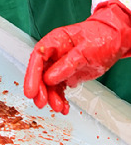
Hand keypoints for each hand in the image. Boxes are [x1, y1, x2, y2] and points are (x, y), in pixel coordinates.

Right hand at [24, 0, 130, 114]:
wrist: (113, 40)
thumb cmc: (99, 37)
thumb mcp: (84, 50)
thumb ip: (67, 64)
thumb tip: (49, 78)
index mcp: (55, 41)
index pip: (38, 58)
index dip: (32, 75)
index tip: (31, 90)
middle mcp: (55, 54)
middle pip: (41, 73)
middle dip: (40, 89)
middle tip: (41, 102)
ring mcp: (61, 65)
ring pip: (50, 83)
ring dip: (52, 97)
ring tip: (58, 107)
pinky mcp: (68, 74)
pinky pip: (60, 88)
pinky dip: (61, 98)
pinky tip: (64, 106)